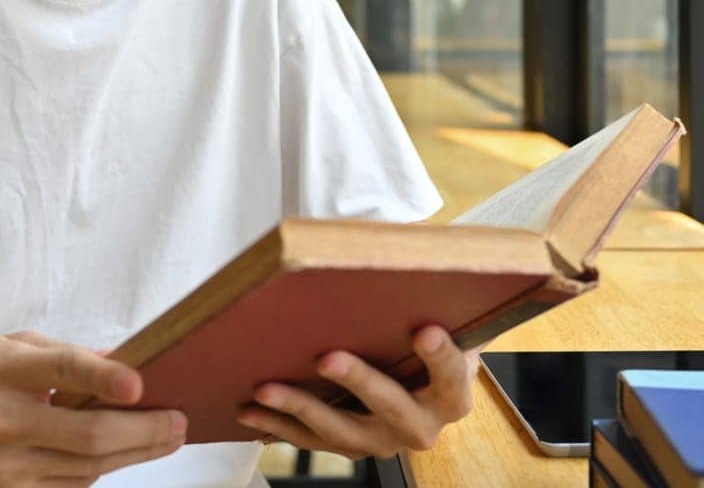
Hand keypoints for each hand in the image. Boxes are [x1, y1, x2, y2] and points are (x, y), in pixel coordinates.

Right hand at [0, 330, 186, 487]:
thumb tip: (122, 365)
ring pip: (85, 468)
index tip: (140, 383)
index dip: (101, 378)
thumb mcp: (9, 346)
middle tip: (179, 422)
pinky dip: (99, 470)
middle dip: (144, 431)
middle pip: (86, 436)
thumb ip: (64, 355)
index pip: (59, 370)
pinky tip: (121, 454)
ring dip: (134, 454)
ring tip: (166, 438)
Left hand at [234, 326, 481, 459]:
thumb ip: (433, 302)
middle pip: (393, 408)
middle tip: (327, 358)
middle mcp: (421, 426)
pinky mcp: (352, 447)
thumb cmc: (424, 339)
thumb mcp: (440, 323)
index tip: (425, 331)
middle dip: (359, 382)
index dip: (441, 357)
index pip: (452, 378)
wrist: (421, 386)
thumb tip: (408, 256)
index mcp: (451, 395)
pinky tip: (251, 410)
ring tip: (267, 389)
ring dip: (301, 409)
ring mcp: (384, 441)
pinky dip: (279, 426)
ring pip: (343, 431)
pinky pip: (313, 440)